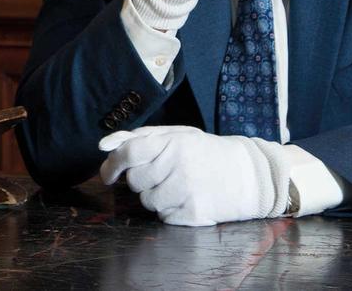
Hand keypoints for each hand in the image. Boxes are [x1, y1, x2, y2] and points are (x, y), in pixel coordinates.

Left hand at [98, 126, 290, 225]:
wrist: (249, 175)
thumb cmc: (206, 153)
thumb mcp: (176, 135)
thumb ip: (138, 137)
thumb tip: (103, 145)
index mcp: (173, 142)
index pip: (129, 153)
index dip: (113, 164)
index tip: (109, 174)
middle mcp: (178, 166)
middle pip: (135, 181)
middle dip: (141, 180)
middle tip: (162, 173)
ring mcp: (187, 192)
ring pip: (147, 201)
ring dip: (155, 195)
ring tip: (178, 185)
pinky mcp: (194, 214)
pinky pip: (163, 217)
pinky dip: (170, 210)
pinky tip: (187, 198)